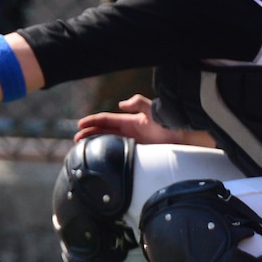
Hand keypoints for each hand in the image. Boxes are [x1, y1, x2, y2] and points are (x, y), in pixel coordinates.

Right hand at [75, 94, 198, 145]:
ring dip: (95, 144)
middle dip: (88, 134)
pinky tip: (101, 158)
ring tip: (83, 149)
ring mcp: (132, 143)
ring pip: (108, 142)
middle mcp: (128, 132)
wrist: (185, 139)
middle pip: (103, 132)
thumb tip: (120, 104)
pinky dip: (108, 154)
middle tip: (76, 139)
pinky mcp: (138, 154)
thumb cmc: (168, 123)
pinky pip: (119, 153)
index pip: (105, 120)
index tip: (79, 125)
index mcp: (128, 121)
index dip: (91, 121)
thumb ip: (136, 103)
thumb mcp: (151, 109)